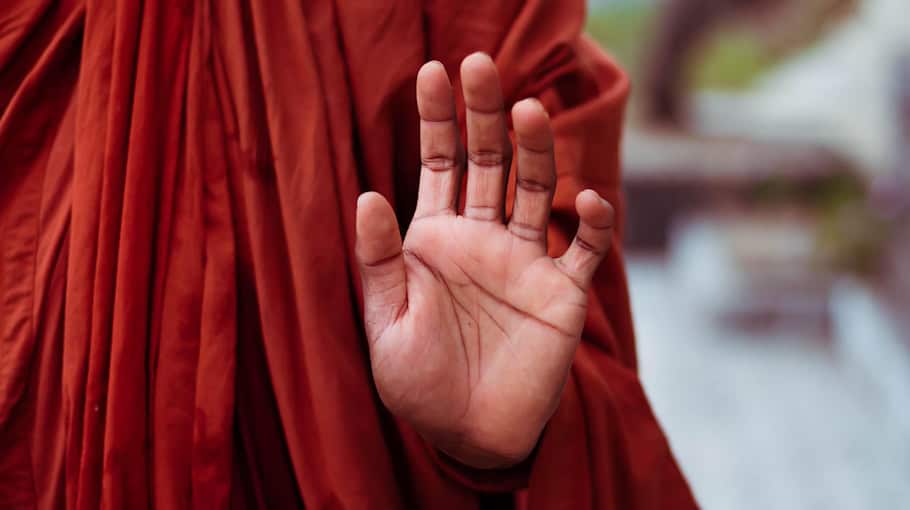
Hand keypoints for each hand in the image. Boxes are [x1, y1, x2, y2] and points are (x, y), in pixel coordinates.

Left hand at [355, 53, 614, 468]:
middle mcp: (483, 239)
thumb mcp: (386, 322)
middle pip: (489, 162)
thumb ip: (381, 261)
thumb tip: (366, 194)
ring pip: (536, 191)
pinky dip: (592, 222)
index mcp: (435, 240)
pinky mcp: (562, 294)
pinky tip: (586, 201)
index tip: (434, 71)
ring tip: (526, 112)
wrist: (469, 435)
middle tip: (481, 65)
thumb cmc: (419, 382)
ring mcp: (526, 262)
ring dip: (535, 151)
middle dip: (484, 115)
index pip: (438, 165)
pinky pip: (586, 249)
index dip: (436, 119)